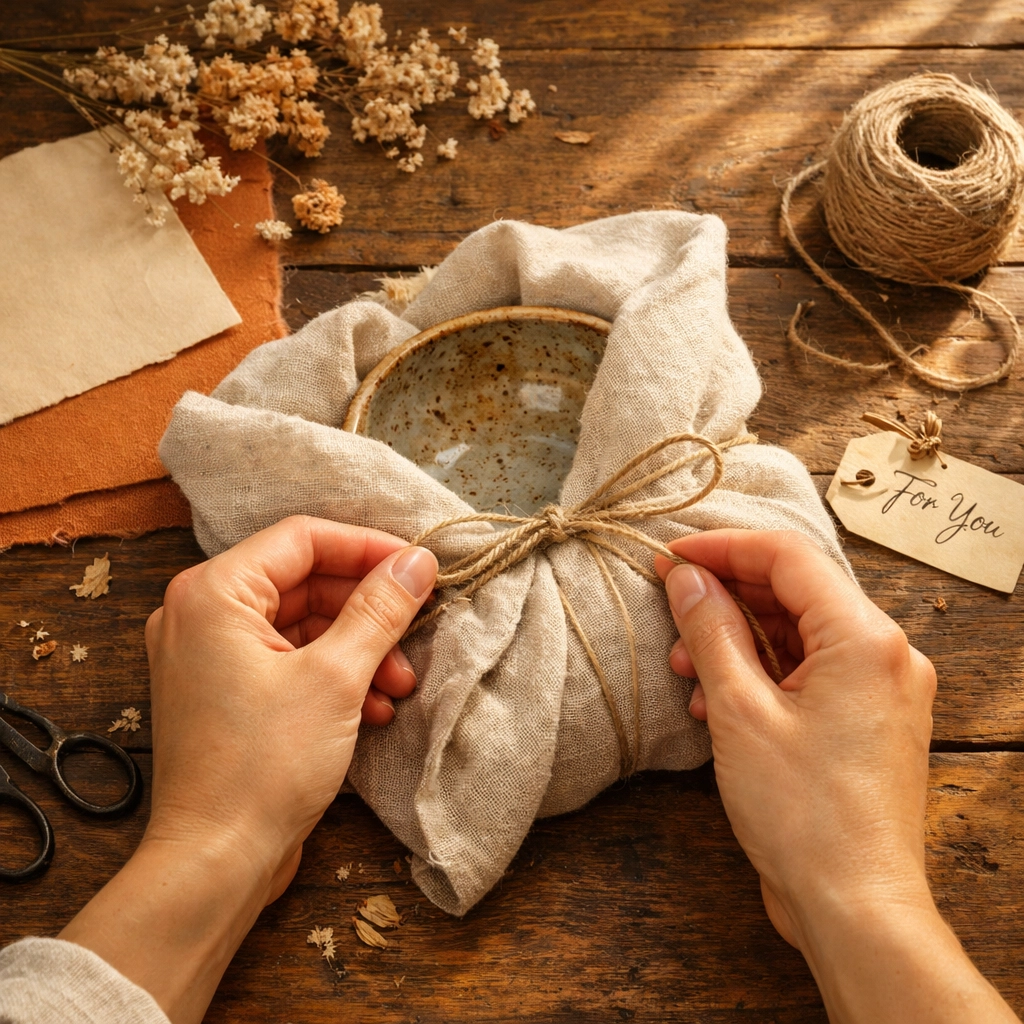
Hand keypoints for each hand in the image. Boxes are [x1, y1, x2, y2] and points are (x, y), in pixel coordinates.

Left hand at [62, 515, 436, 1023]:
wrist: (214, 865)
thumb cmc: (261, 769)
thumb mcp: (335, 678)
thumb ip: (379, 610)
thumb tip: (416, 562)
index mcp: (213, 594)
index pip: (303, 540)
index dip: (368, 548)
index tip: (418, 566)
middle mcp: (201, 616)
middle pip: (305, 582)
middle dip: (368, 610)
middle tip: (416, 630)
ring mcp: (209, 658)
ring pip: (302, 625)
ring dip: (358, 648)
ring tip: (398, 684)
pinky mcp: (225, 694)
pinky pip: (287, 661)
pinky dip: (333, 676)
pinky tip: (373, 708)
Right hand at [655, 530, 1017, 1023]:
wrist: (854, 907)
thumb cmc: (804, 813)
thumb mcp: (739, 710)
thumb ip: (710, 630)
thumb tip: (685, 578)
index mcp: (864, 637)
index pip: (787, 556)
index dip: (721, 547)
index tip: (669, 557)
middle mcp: (886, 653)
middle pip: (794, 591)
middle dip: (725, 597)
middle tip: (670, 607)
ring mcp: (882, 688)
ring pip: (798, 633)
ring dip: (737, 640)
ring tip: (686, 668)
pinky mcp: (869, 720)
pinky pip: (810, 672)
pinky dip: (761, 674)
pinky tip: (716, 701)